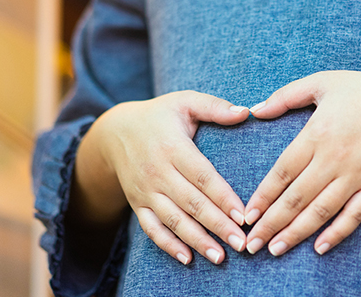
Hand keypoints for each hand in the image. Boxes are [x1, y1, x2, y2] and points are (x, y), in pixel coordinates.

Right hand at [71, 91, 250, 265]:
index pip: (202, 176)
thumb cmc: (159, 115)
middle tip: (242, 243)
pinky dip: (168, 245)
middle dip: (217, 226)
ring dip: (197, 240)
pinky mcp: (137, 204)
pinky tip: (188, 258)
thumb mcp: (184, 101)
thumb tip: (245, 112)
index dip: (223, 197)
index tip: (243, 215)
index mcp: (172, 147)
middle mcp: (157, 172)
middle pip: (192, 203)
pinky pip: (152, 229)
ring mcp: (146, 191)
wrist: (115, 131)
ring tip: (220, 256)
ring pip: (174, 220)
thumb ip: (214, 106)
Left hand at [243, 67, 360, 256]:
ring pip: (321, 211)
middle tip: (252, 244)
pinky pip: (354, 215)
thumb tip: (254, 110)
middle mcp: (334, 159)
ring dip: (296, 233)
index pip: (282, 173)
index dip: (263, 196)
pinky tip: (319, 247)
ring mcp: (357, 175)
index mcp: (316, 134)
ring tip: (276, 249)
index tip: (246, 215)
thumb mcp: (321, 83)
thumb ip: (285, 96)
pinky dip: (337, 232)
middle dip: (271, 223)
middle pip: (296, 198)